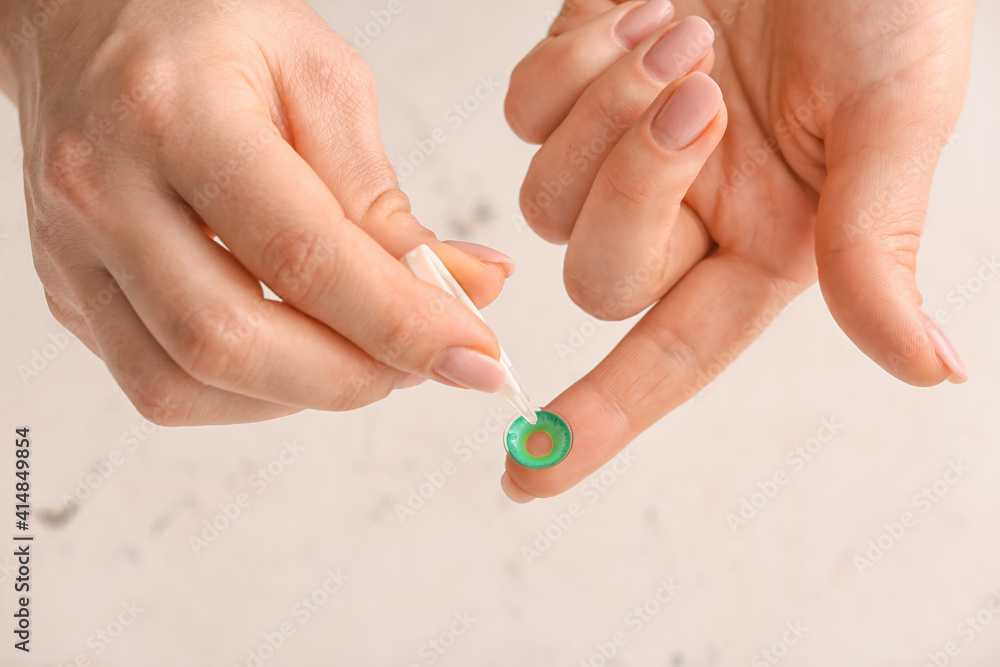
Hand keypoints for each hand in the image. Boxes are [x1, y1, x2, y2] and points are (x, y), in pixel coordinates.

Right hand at [1, 0, 516, 424]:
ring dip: (301, 395)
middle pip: (230, 342)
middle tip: (425, 364)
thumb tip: (465, 291)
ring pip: (182, 386)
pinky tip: (297, 352)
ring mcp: (72, 251)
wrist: (87, 19)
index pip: (302, 256)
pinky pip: (158, 385)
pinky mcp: (70, 293)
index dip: (401, 324)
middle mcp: (103, 190)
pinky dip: (249, 393)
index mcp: (175, 113)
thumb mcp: (320, 79)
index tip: (473, 354)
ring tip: (366, 356)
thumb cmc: (209, 29)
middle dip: (354, 378)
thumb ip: (384, 199)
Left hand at [501, 0, 974, 499]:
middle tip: (701, 95)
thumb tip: (930, 369)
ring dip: (604, 114)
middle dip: (631, 189)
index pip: (670, 359)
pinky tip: (636, 13)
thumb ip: (878, 244)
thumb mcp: (893, 119)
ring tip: (683, 32)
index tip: (526, 476)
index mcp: (764, 246)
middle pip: (596, 278)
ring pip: (544, 200)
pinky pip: (525, 114)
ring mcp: (624, 153)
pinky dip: (569, 67)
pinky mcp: (580, 86)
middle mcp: (688, 215)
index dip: (601, 422)